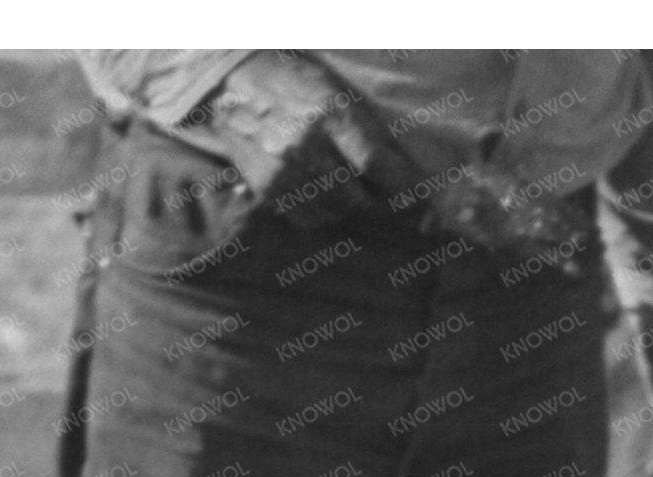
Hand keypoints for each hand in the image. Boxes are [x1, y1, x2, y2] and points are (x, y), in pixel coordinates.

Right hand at [211, 53, 406, 207]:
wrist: (233, 84)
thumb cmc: (294, 81)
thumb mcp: (336, 90)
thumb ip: (367, 129)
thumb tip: (402, 171)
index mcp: (329, 114)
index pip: (376, 164)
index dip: (403, 186)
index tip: (419, 195)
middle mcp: (305, 147)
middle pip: (358, 198)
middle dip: (380, 203)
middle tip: (389, 198)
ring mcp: (283, 172)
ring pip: (336, 212)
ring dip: (353, 209)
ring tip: (357, 195)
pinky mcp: (267, 188)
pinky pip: (309, 218)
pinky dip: (325, 213)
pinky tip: (326, 196)